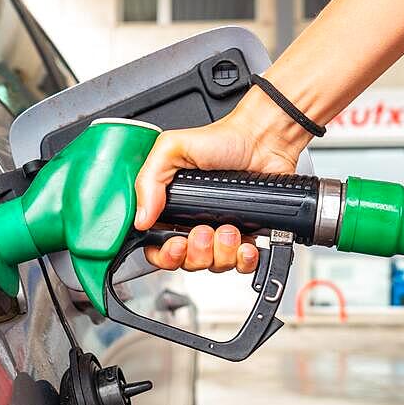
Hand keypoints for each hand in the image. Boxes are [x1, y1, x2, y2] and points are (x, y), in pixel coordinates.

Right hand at [134, 87, 312, 272]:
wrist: (263, 139)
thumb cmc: (222, 139)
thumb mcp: (172, 149)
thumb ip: (148, 181)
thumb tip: (140, 219)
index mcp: (172, 207)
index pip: (157, 247)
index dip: (164, 255)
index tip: (176, 244)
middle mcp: (194, 223)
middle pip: (187, 262)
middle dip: (197, 253)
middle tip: (204, 231)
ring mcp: (221, 231)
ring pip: (215, 265)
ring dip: (222, 252)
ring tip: (229, 227)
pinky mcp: (248, 235)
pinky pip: (242, 264)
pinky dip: (245, 259)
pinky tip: (245, 242)